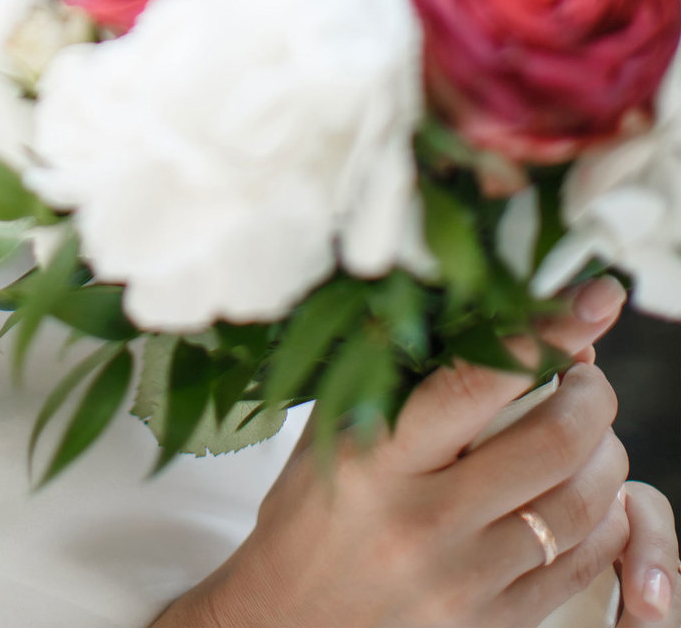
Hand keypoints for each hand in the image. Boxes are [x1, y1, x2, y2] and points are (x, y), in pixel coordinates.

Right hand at [161, 274, 665, 627]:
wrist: (289, 623)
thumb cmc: (307, 521)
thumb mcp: (331, 441)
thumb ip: (395, 389)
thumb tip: (482, 326)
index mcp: (371, 461)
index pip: (475, 383)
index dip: (542, 335)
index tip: (589, 300)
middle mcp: (423, 519)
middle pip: (552, 444)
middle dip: (592, 396)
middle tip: (587, 376)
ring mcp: (465, 576)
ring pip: (581, 503)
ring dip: (607, 455)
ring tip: (591, 434)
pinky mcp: (494, 619)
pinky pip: (582, 562)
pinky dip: (604, 518)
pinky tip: (590, 495)